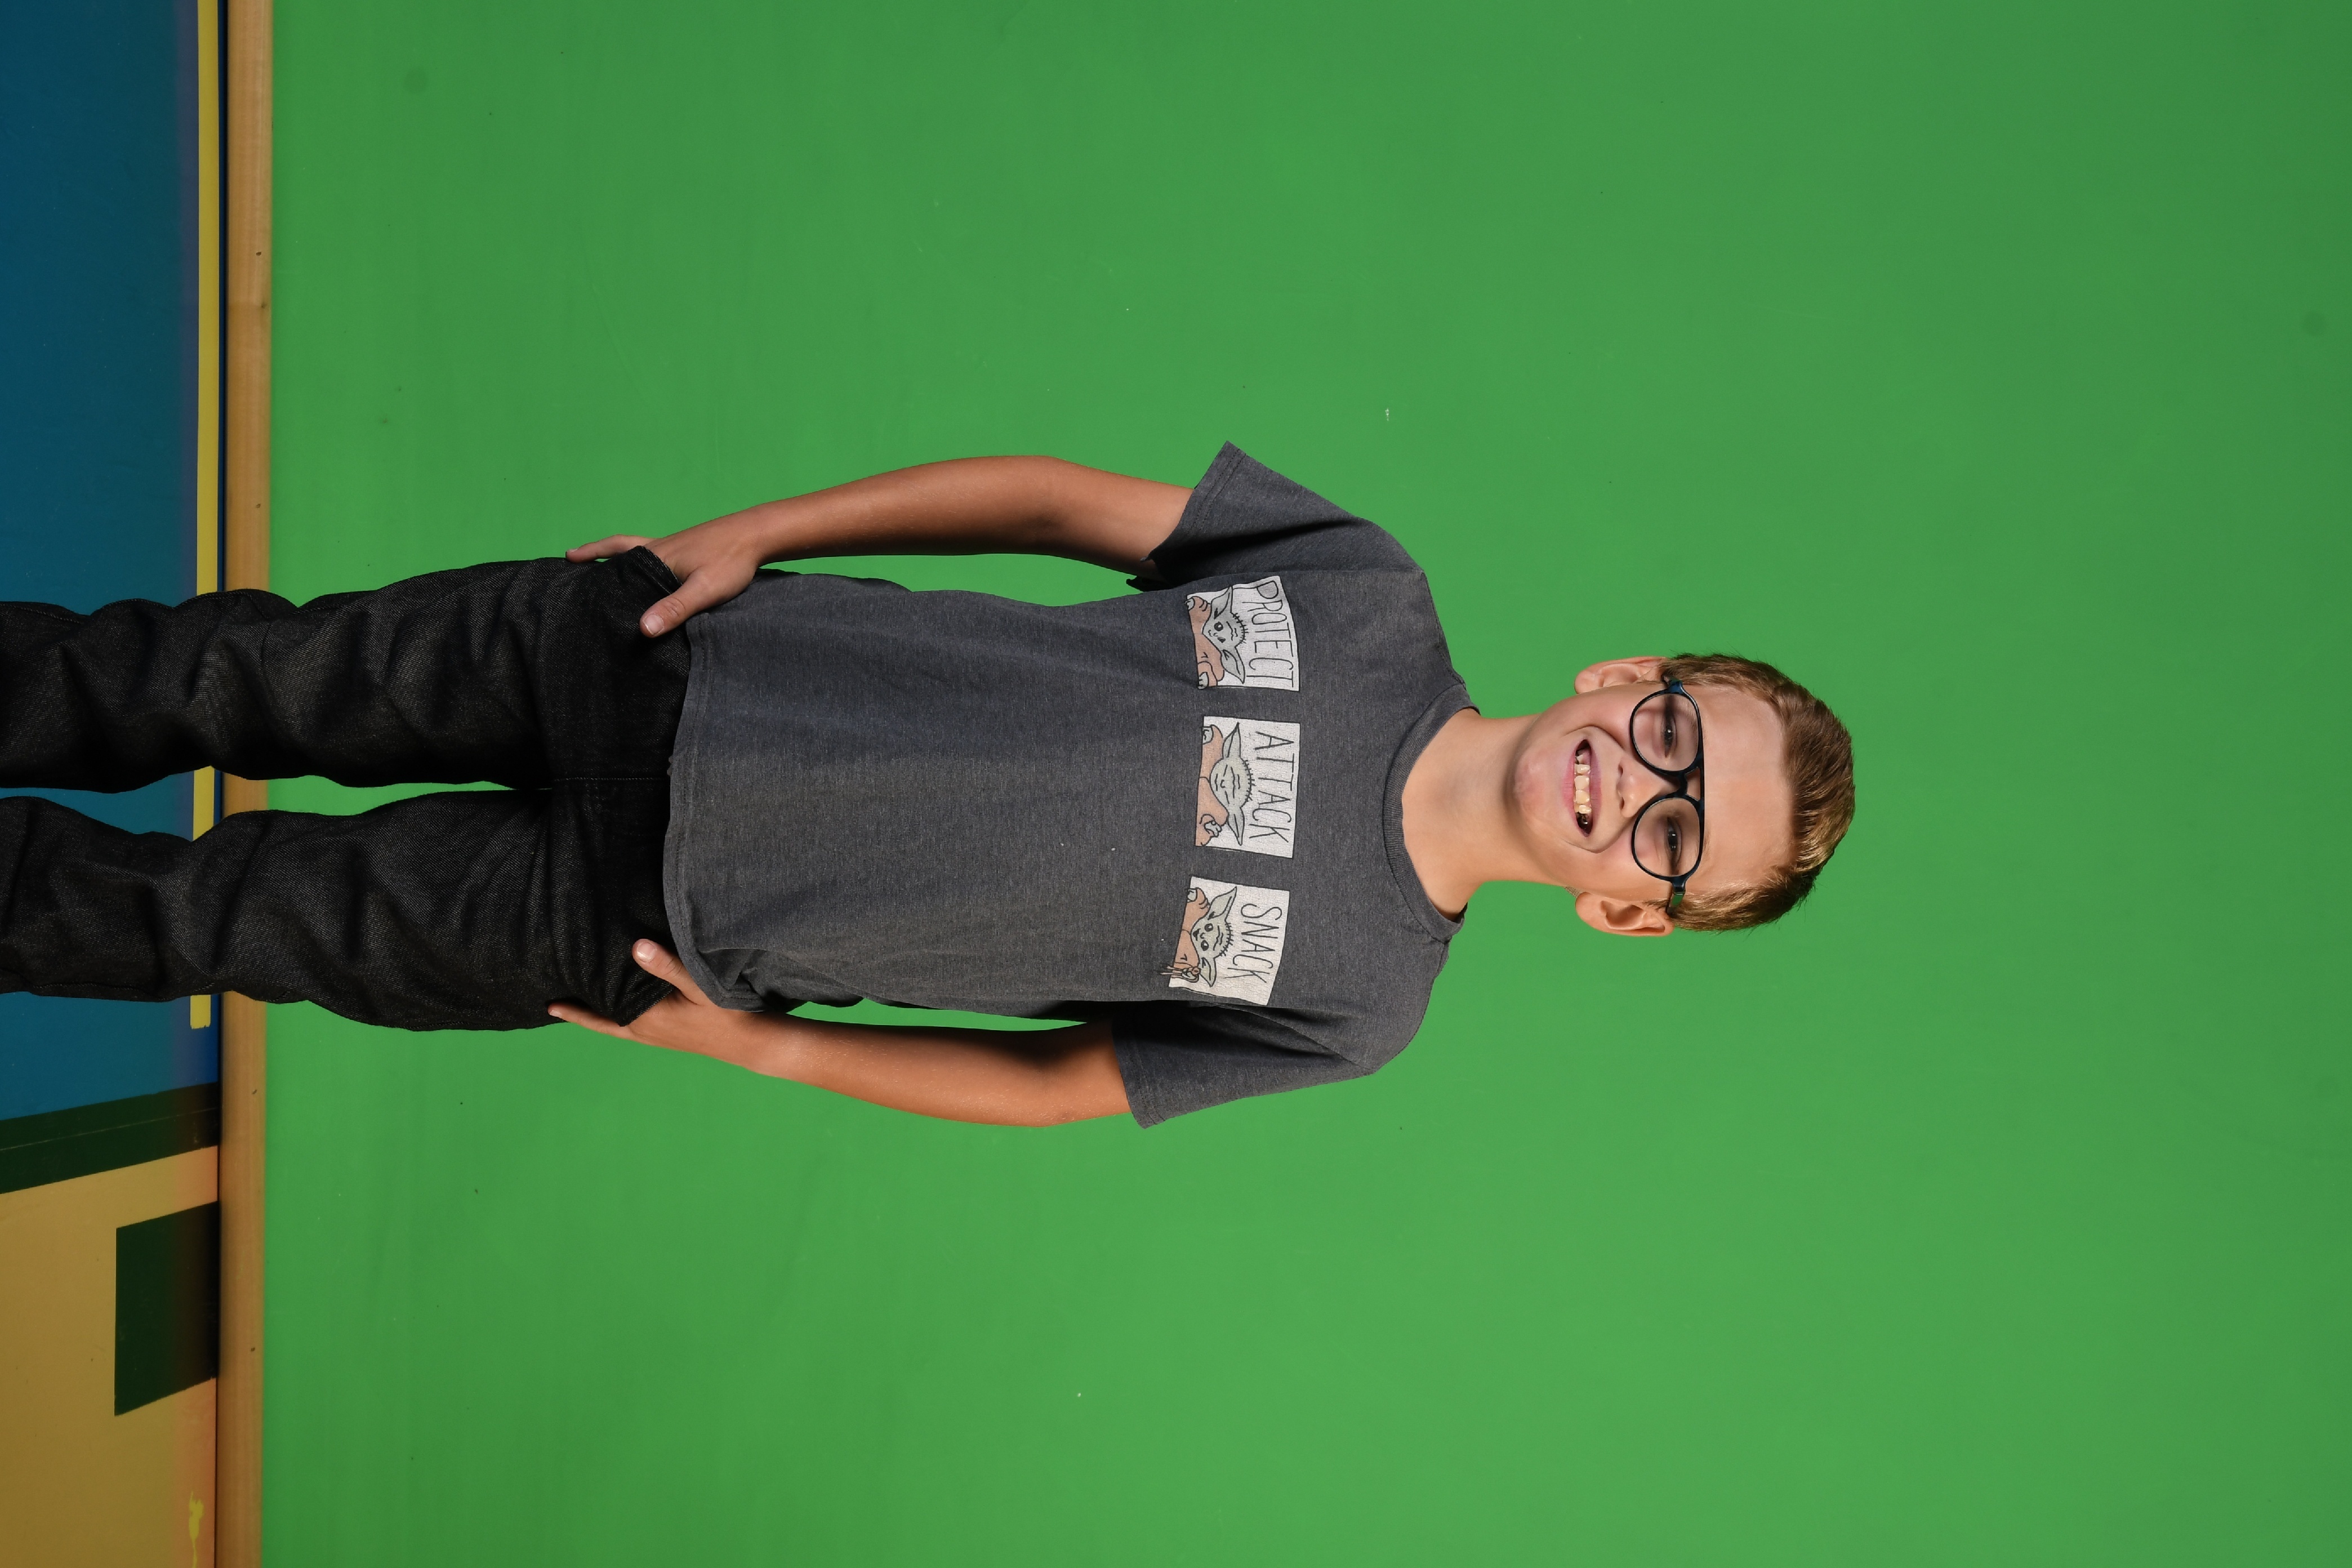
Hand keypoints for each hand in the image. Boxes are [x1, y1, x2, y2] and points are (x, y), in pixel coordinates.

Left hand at [549, 942, 775, 1069]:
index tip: (549, 1001)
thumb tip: (635, 946)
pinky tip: (616, 1009)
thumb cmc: (726, 1011)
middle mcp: (644, 1031)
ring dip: (593, 1017)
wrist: (749, 1043)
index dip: (575, 1008)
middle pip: (600, 1022)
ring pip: (613, 1026)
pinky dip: (614, 1019)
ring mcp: (654, 1036)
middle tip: (551, 1003)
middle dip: (577, 1012)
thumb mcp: (698, 984)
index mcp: (645, 1019)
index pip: (600, 1013)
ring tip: (574, 1006)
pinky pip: (629, 1027)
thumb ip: (667, 965)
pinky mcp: (666, 1035)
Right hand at [567, 515, 764, 636]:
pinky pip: (657, 551)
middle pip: (619, 549)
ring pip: (636, 548)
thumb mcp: (704, 589)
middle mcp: (661, 547)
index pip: (615, 563)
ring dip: (617, 554)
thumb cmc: (732, 560)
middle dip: (595, 555)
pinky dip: (643, 557)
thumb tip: (644, 629)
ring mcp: (675, 545)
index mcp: (657, 556)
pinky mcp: (690, 547)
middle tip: (571, 560)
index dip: (591, 563)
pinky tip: (651, 568)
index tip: (567, 567)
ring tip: (603, 562)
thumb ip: (675, 608)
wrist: (759, 533)